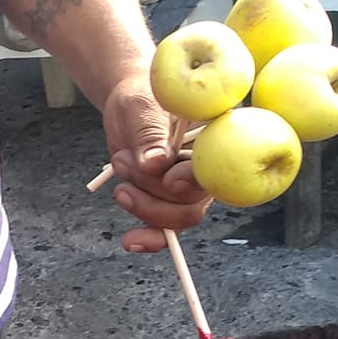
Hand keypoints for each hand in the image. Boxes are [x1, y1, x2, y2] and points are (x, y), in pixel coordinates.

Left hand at [101, 72, 212, 251]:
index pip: (218, 168)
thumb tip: (155, 164)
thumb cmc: (141, 97)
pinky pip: (165, 229)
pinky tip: (131, 241)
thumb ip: (149, 133)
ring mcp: (189, 187)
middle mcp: (210, 167)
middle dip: (155, 192)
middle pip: (195, 202)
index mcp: (218, 138)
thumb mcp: (142, 107)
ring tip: (119, 171)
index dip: (195, 179)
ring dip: (142, 205)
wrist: (129, 106)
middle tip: (123, 164)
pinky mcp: (168, 199)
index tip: (169, 178)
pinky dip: (149, 237)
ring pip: (177, 217)